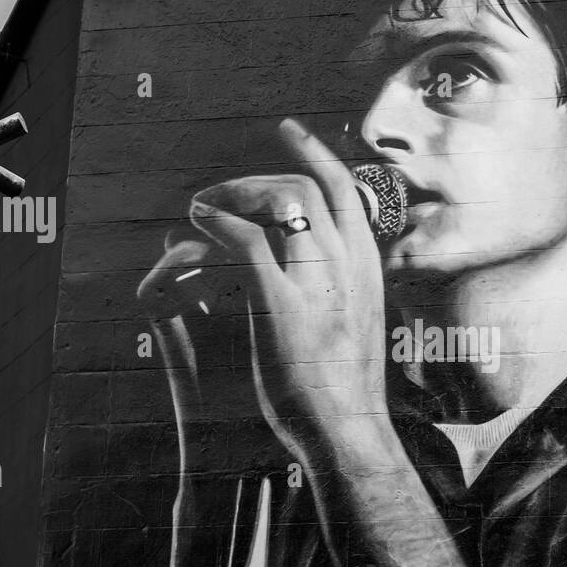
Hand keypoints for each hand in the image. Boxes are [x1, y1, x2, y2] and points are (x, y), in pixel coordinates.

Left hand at [187, 118, 389, 461]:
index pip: (348, 192)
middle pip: (310, 187)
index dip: (318, 155)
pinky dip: (221, 220)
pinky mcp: (282, 304)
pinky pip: (248, 240)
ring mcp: (319, 281)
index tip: (293, 132)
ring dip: (237, 191)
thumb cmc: (350, 394)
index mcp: (367, 270)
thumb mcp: (360, 329)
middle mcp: (349, 265)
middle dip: (262, 176)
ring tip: (204, 203)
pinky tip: (199, 219)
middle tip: (224, 186)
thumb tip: (328, 277)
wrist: (350, 433)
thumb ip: (345, 293)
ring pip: (284, 200)